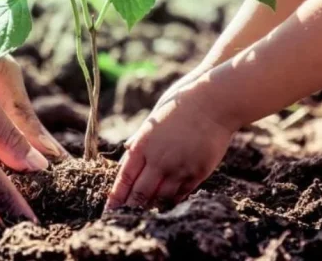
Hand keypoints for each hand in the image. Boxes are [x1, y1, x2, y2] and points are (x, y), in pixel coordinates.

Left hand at [105, 82, 235, 210]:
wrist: (212, 102)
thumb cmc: (179, 106)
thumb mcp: (152, 121)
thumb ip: (140, 141)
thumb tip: (127, 154)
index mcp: (143, 145)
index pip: (125, 178)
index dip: (116, 197)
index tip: (110, 210)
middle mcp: (159, 160)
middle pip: (141, 193)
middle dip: (131, 207)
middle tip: (124, 219)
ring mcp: (179, 167)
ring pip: (161, 197)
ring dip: (152, 206)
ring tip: (145, 214)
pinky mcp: (198, 171)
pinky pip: (182, 193)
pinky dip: (172, 199)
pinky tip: (167, 203)